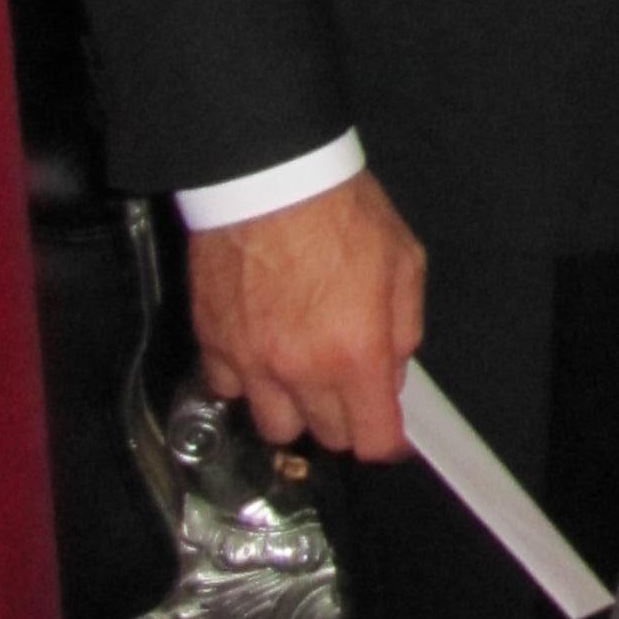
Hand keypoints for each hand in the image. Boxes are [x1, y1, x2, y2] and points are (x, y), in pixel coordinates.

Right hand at [190, 170, 425, 461]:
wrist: (270, 178)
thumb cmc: (341, 211)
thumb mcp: (404, 260)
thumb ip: (405, 326)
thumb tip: (395, 368)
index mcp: (356, 353)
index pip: (372, 439)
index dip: (387, 440)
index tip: (390, 430)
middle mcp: (301, 370)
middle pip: (326, 436)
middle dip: (345, 418)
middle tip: (350, 383)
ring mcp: (251, 362)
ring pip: (274, 425)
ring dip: (293, 407)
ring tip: (302, 372)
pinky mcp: (214, 343)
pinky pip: (228, 390)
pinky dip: (246, 381)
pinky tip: (261, 352)